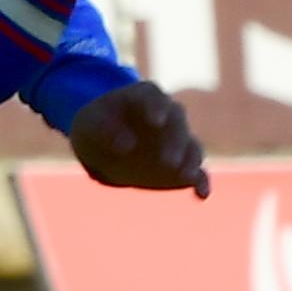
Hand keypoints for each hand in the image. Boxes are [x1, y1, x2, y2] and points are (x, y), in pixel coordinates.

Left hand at [67, 80, 208, 196]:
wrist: (103, 146)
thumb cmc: (96, 128)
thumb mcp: (89, 126)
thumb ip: (104, 130)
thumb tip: (127, 146)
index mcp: (142, 97)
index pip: (154, 96)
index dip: (157, 107)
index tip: (156, 121)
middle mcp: (166, 114)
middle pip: (177, 121)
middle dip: (175, 140)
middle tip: (167, 161)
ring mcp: (177, 139)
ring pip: (191, 145)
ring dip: (191, 160)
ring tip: (187, 176)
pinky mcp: (181, 163)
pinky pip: (197, 170)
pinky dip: (201, 181)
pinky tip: (201, 194)